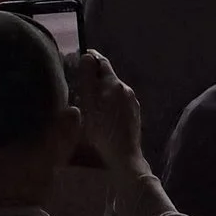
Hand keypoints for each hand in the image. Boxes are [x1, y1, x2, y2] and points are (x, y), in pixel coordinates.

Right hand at [68, 51, 145, 174]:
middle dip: (95, 75)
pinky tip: (103, 113)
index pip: (102, 62)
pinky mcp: (134, 115)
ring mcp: (133, 103)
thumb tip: (87, 56)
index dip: (91, 58)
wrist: (124, 158)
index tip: (81, 57)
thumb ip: (87, 80)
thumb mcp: (89, 106)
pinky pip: (120, 101)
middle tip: (80, 81)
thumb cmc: (102, 133)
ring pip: (114, 89)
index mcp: (115, 84)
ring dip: (103, 90)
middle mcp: (127, 89)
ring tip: (89, 99)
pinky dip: (110, 101)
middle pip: (109, 76)